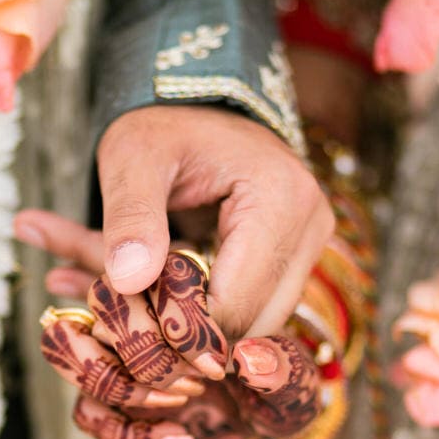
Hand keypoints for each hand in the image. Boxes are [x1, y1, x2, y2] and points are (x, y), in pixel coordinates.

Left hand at [91, 105, 334, 338]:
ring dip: (198, 327)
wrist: (197, 106)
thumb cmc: (163, 126)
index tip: (127, 331)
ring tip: (142, 304)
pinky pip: (256, 309)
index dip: (182, 331)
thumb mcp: (131, 157)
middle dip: (187, 333)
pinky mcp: (299, 257)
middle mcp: (311, 225)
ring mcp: (311, 244)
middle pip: (252, 324)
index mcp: (280, 197)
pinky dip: (208, 314)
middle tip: (129, 320)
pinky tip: (165, 297)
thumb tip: (128, 282)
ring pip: (256, 326)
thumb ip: (128, 217)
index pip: (236, 304)